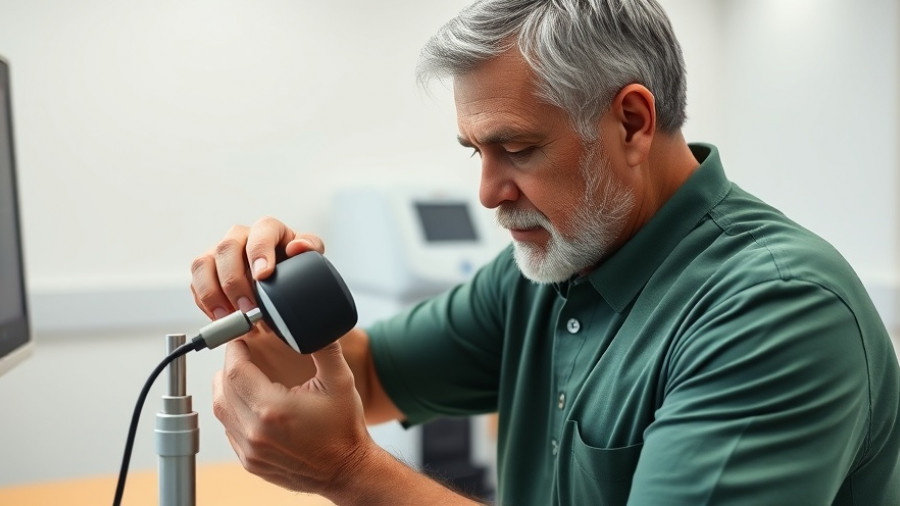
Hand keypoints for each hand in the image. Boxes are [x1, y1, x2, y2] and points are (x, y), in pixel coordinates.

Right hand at [190, 216, 325, 386]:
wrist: (279, 298)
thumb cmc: (293, 274)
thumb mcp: (308, 262)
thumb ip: (310, 249)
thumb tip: (298, 246)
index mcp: (268, 230)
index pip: (262, 231)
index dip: (259, 252)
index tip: (263, 276)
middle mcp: (241, 238)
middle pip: (227, 248)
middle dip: (235, 281)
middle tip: (248, 307)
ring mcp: (219, 254)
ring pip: (203, 264)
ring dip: (214, 293)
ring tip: (231, 317)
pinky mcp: (205, 272)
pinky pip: (195, 284)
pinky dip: (205, 303)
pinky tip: (221, 318)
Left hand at [213, 338, 375, 495]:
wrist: (346, 470)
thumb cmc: (344, 428)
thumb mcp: (340, 381)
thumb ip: (323, 347)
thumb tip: (311, 325)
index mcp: (273, 408)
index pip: (235, 371)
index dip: (234, 351)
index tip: (240, 340)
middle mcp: (255, 432)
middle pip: (222, 389)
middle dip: (229, 367)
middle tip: (242, 355)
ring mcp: (250, 450)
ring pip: (221, 411)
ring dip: (227, 389)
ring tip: (243, 375)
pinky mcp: (250, 462)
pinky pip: (229, 430)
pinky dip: (233, 412)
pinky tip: (250, 403)